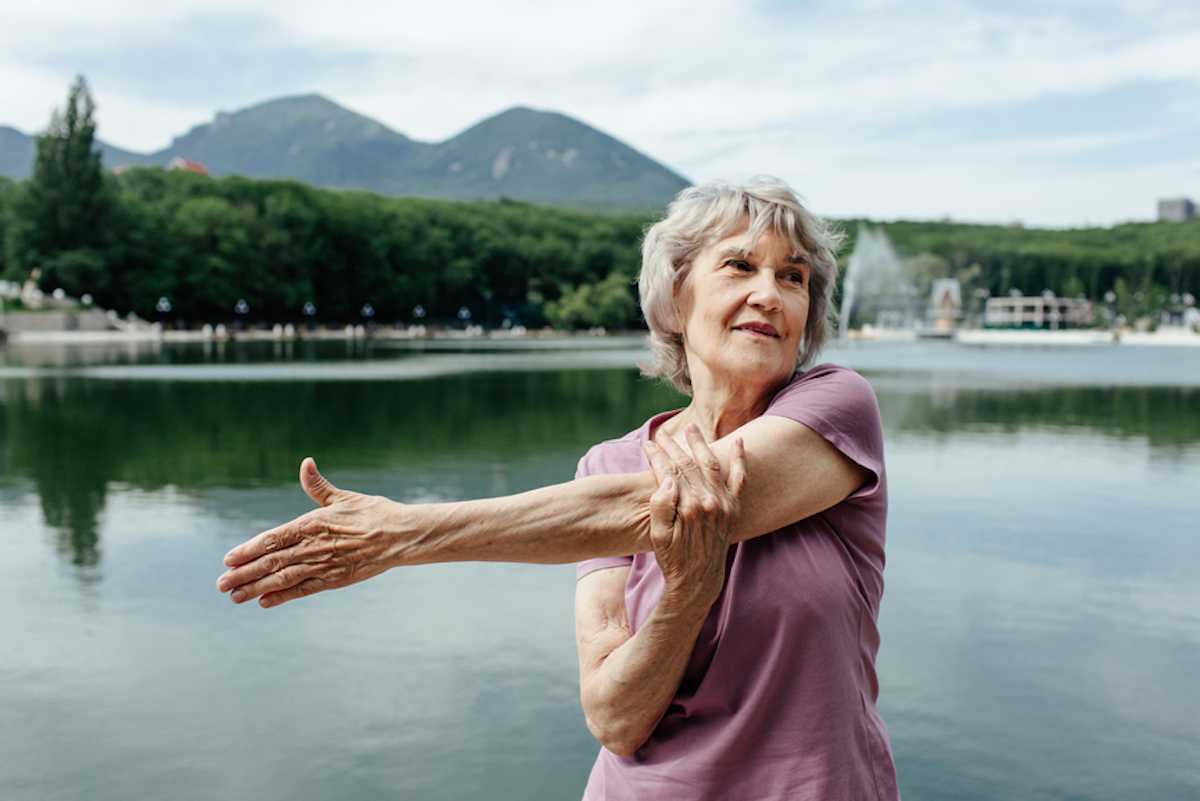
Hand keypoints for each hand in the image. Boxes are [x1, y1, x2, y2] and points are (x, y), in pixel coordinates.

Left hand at [216, 458, 399, 607]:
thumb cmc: (374, 513)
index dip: (248, 550)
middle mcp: (313, 546)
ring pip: (282, 579)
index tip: (228, 559)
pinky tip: (265, 601)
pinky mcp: (335, 579)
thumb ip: (318, 486)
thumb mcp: (344, 497)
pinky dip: (283, 596)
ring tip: (235, 596)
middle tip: (221, 584)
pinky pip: (303, 589)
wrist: (401, 535)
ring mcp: (323, 565)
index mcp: (312, 524)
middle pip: (271, 562)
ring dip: (256, 588)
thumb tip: (306, 463)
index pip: (272, 539)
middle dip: (243, 574)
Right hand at [642, 424, 746, 612]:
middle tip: (661, 434)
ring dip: (701, 445)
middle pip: (689, 465)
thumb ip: (661, 506)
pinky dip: (740, 460)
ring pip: (711, 465)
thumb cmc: (673, 557)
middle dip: (673, 447)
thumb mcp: (658, 536)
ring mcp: (724, 504)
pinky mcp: (733, 508)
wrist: (698, 579)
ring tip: (691, 428)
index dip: (657, 457)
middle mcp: (709, 502)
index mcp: (687, 507)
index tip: (648, 445)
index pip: (670, 472)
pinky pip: (740, 479)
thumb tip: (666, 479)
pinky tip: (739, 443)